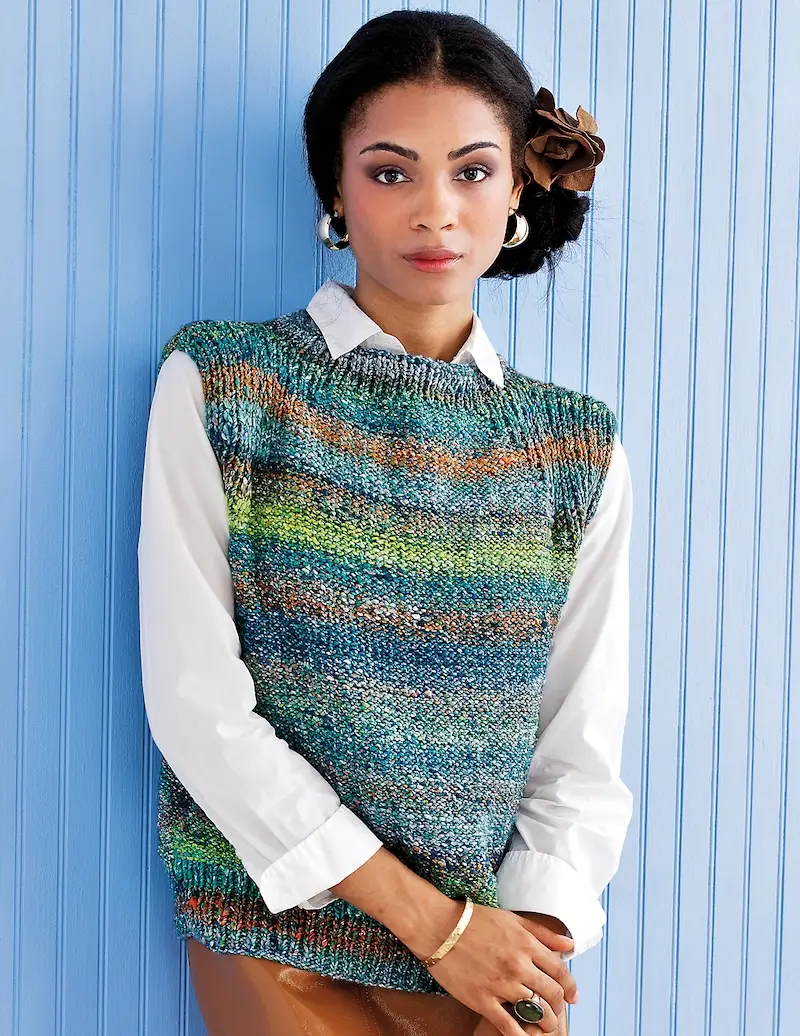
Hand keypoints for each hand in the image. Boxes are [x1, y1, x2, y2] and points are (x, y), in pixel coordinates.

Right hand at [419, 901, 576, 1035]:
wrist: (438, 927)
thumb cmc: (473, 920)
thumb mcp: (511, 919)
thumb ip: (542, 933)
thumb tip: (569, 945)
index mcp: (526, 944)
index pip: (560, 971)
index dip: (570, 987)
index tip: (573, 996)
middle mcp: (518, 966)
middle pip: (551, 994)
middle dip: (559, 1007)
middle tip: (557, 1011)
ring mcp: (501, 985)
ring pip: (536, 1013)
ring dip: (546, 1023)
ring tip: (545, 1025)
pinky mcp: (483, 1001)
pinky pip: (509, 1027)